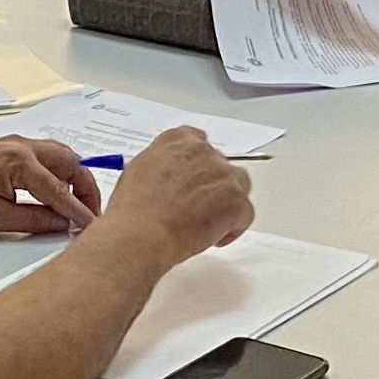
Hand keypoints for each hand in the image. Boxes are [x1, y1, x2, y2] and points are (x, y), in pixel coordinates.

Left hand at [0, 137, 103, 236]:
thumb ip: (36, 220)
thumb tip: (64, 223)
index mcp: (17, 162)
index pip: (60, 190)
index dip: (79, 211)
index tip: (91, 225)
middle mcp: (19, 146)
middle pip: (69, 163)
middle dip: (85, 188)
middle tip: (92, 212)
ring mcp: (13, 144)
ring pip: (60, 155)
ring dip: (73, 176)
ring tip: (78, 203)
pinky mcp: (7, 149)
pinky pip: (44, 155)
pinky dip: (58, 171)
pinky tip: (57, 190)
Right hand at [104, 128, 253, 261]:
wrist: (142, 233)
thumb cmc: (134, 210)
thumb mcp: (138, 172)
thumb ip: (161, 166)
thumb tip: (169, 178)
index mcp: (177, 141)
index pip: (197, 142)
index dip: (198, 165)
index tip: (193, 180)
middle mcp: (203, 152)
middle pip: (220, 165)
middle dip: (213, 186)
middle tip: (198, 208)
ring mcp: (223, 174)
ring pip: (238, 186)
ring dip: (227, 203)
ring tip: (207, 224)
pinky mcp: (236, 200)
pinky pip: (245, 214)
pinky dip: (233, 227)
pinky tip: (212, 238)